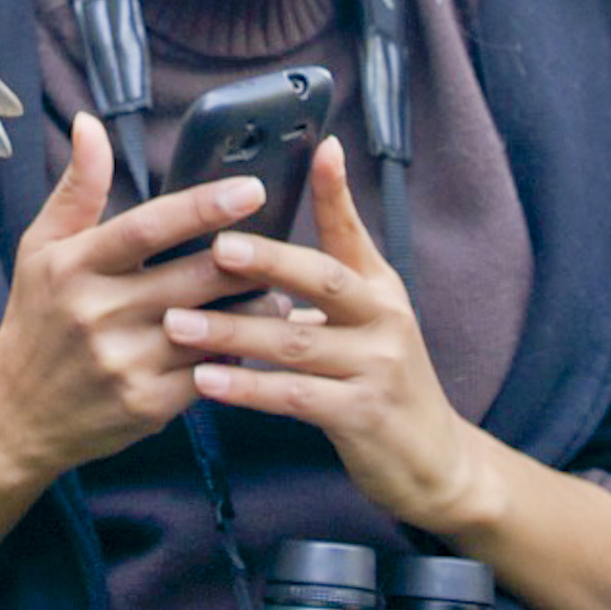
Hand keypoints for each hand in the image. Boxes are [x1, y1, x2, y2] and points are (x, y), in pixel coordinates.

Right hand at [0, 115, 265, 489]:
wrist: (16, 417)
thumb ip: (77, 188)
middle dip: (247, 260)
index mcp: (74, 266)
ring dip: (254, 308)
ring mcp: (124, 361)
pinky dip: (236, 355)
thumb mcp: (40, 249)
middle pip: (193, 276)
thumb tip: (90, 125)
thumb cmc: (35, 322)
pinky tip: (253, 340)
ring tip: (281, 290)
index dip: (202, 206)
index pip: (147, 227)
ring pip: (212, 327)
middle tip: (285, 243)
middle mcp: (97, 312)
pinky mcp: (146, 404)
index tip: (251, 189)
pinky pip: (210, 372)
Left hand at [168, 138, 491, 536]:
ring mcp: (377, 368)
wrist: (434, 461)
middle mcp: (384, 320)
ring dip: (233, 332)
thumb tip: (273, 237)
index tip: (320, 148)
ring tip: (177, 322)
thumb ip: (330, 280)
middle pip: (323, 279)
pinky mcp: (363, 415)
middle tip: (216, 246)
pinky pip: (294, 396)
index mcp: (379, 290)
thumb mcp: (368, 321)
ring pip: (296, 342)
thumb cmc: (381, 381)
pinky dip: (247, 388)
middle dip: (269, 260)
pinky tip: (205, 381)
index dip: (336, 191)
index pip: (353, 232)